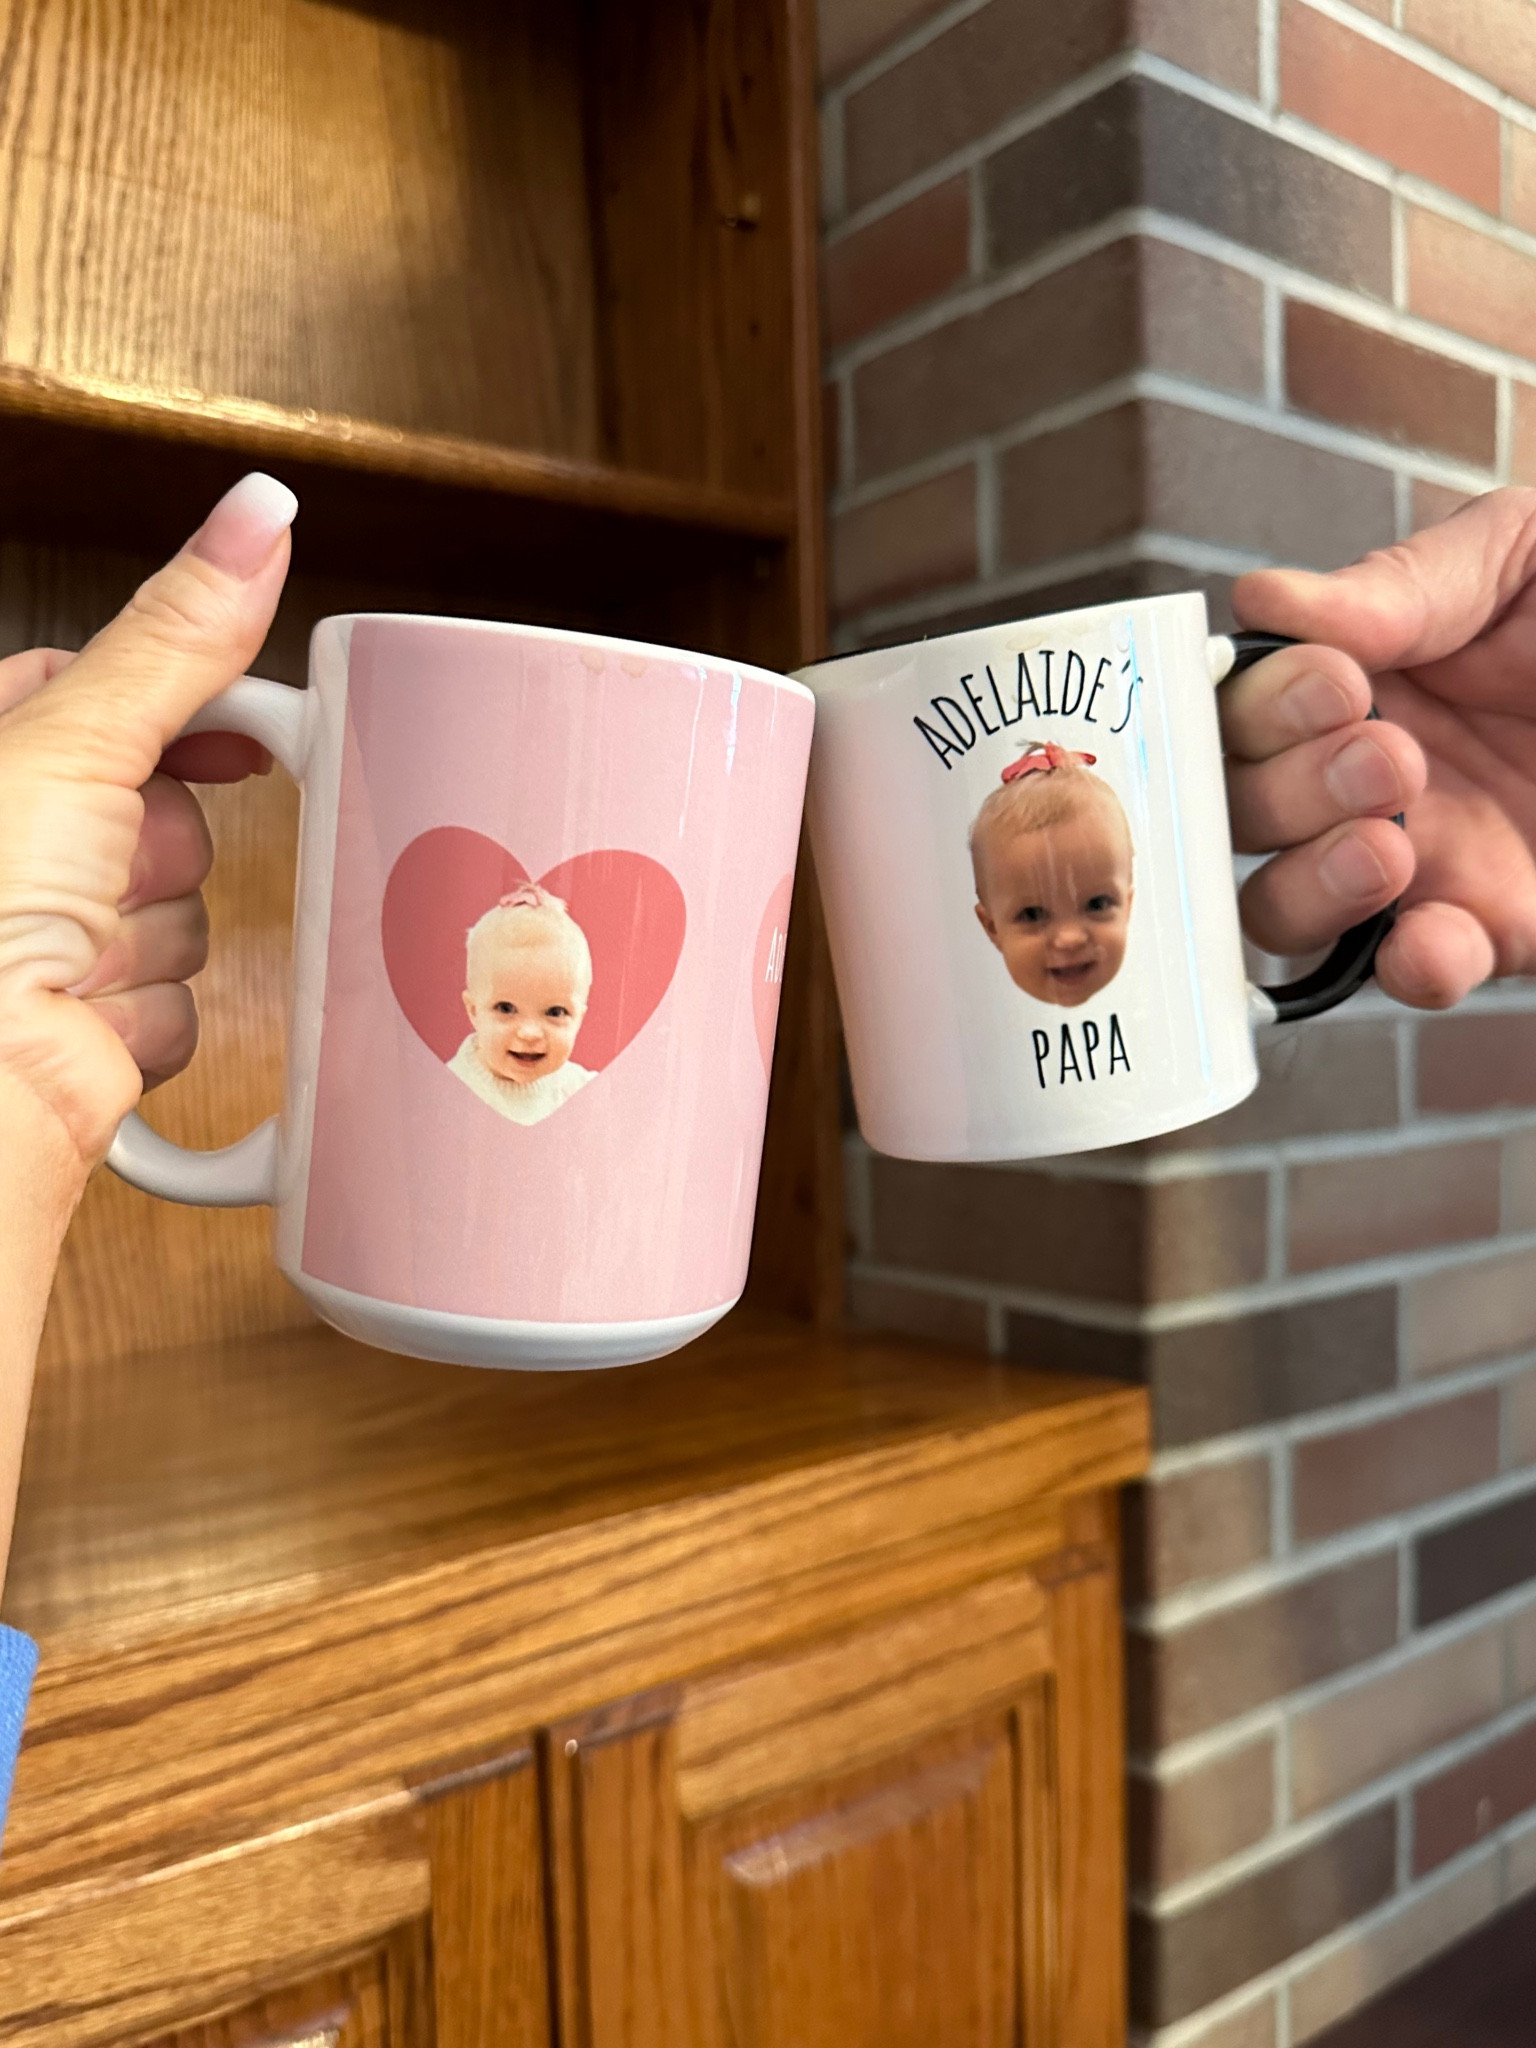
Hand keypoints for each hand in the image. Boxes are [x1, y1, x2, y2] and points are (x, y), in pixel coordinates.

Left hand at [0, 473, 295, 1188]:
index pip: (107, 696)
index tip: (235, 730)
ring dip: (151, 938)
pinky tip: (91, 1017)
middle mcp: (19, 854)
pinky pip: (182, 1006)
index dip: (179, 716)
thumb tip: (258, 513)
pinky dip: (150, 1015)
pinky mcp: (97, 1033)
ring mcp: (55, 949)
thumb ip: (178, 636)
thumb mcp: (72, 739)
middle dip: (157, 844)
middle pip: (166, 815)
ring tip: (80, 956)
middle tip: (108, 861)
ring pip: (183, 916)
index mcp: (0, 764)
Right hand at [1224, 486, 1535, 1008]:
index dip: (1265, 705)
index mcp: (1365, 675)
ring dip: (1313, 882)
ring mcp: (1424, 862)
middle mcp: (1370, 775)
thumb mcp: (1529, 552)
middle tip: (1387, 754)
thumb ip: (1406, 583)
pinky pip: (1410, 973)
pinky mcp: (1494, 932)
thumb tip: (1268, 603)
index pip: (1247, 708)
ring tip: (1394, 840)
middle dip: (1284, 789)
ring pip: (1285, 908)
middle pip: (1240, 815)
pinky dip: (1409, 967)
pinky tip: (1440, 933)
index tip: (1340, 681)